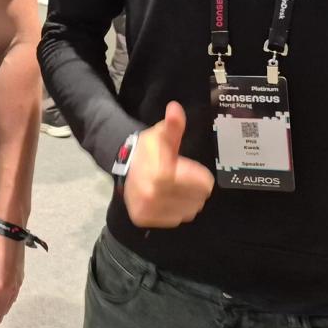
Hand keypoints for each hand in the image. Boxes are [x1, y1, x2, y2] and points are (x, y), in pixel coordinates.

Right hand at [122, 102, 214, 227]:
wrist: (124, 167)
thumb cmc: (147, 151)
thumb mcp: (160, 135)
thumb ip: (172, 125)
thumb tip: (175, 107)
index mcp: (161, 175)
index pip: (202, 184)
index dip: (198, 174)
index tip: (186, 167)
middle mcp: (154, 196)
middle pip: (198, 198)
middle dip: (194, 187)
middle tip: (182, 177)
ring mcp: (150, 210)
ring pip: (189, 210)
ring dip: (187, 199)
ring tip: (176, 188)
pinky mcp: (146, 219)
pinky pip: (177, 219)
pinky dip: (177, 210)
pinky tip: (169, 198)